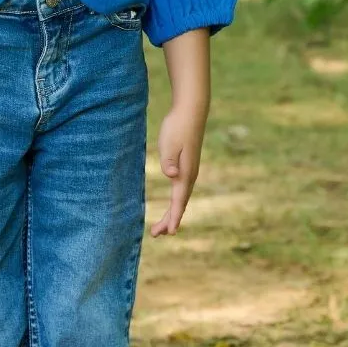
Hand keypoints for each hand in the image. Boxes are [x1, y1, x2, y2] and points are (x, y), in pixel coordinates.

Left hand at [150, 103, 204, 235]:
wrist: (191, 111)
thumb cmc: (178, 127)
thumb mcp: (169, 143)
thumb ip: (169, 160)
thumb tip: (172, 176)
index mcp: (185, 173)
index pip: (178, 201)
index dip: (173, 218)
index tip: (168, 232)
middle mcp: (190, 175)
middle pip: (180, 204)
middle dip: (170, 221)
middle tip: (156, 235)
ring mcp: (190, 171)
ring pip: (181, 198)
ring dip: (173, 213)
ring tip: (162, 227)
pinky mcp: (187, 165)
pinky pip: (182, 190)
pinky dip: (176, 202)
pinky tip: (173, 204)